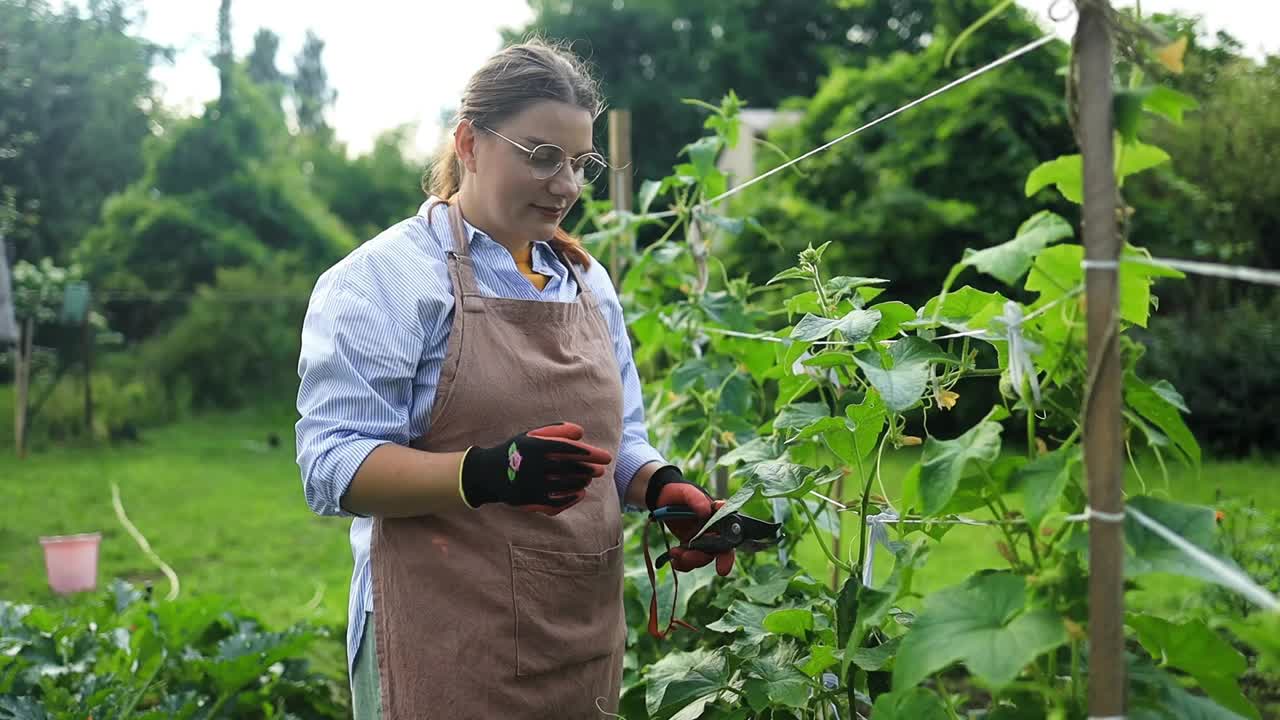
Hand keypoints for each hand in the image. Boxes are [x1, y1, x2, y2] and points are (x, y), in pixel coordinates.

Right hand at [459, 422, 611, 514]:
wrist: (488, 473)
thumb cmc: (517, 451)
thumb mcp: (532, 435)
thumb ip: (557, 430)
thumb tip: (581, 433)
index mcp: (535, 447)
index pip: (570, 450)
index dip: (591, 454)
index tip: (606, 457)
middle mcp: (534, 467)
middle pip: (571, 469)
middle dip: (589, 469)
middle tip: (600, 470)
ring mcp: (532, 486)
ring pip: (566, 486)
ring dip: (582, 482)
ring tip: (588, 478)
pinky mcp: (530, 501)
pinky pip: (557, 502)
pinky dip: (571, 498)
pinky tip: (580, 493)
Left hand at [645, 465, 734, 575]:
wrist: (660, 497)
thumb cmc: (676, 491)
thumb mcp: (685, 491)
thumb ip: (696, 498)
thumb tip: (706, 510)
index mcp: (716, 514)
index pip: (730, 528)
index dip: (730, 545)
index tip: (723, 563)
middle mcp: (713, 528)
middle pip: (720, 549)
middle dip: (709, 559)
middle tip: (703, 569)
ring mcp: (702, 538)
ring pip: (704, 557)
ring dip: (691, 560)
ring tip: (674, 553)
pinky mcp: (690, 545)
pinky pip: (690, 561)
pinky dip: (682, 564)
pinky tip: (673, 559)